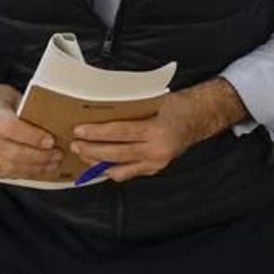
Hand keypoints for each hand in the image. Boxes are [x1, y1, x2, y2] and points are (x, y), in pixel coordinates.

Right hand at [0, 82, 63, 178]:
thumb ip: (28, 110)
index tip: (52, 141)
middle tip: (57, 155)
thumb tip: (55, 123)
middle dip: (38, 157)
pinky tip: (36, 169)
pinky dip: (22, 173)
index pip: (11, 128)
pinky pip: (1, 173)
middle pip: (11, 152)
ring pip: (7, 167)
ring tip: (51, 164)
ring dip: (33, 168)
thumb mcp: (12, 97)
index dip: (33, 137)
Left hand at [70, 78, 245, 182]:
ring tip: (82, 153)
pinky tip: (98, 164)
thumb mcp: (155, 100)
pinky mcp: (155, 169)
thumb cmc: (176, 105)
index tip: (79, 130)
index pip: (120, 132)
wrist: (199, 118)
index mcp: (157, 130)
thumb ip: (132, 107)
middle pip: (116, 152)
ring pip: (119, 168)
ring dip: (97, 162)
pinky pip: (128, 173)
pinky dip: (111, 169)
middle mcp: (157, 150)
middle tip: (75, 144)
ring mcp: (157, 163)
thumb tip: (101, 107)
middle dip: (91, 149)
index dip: (97, 132)